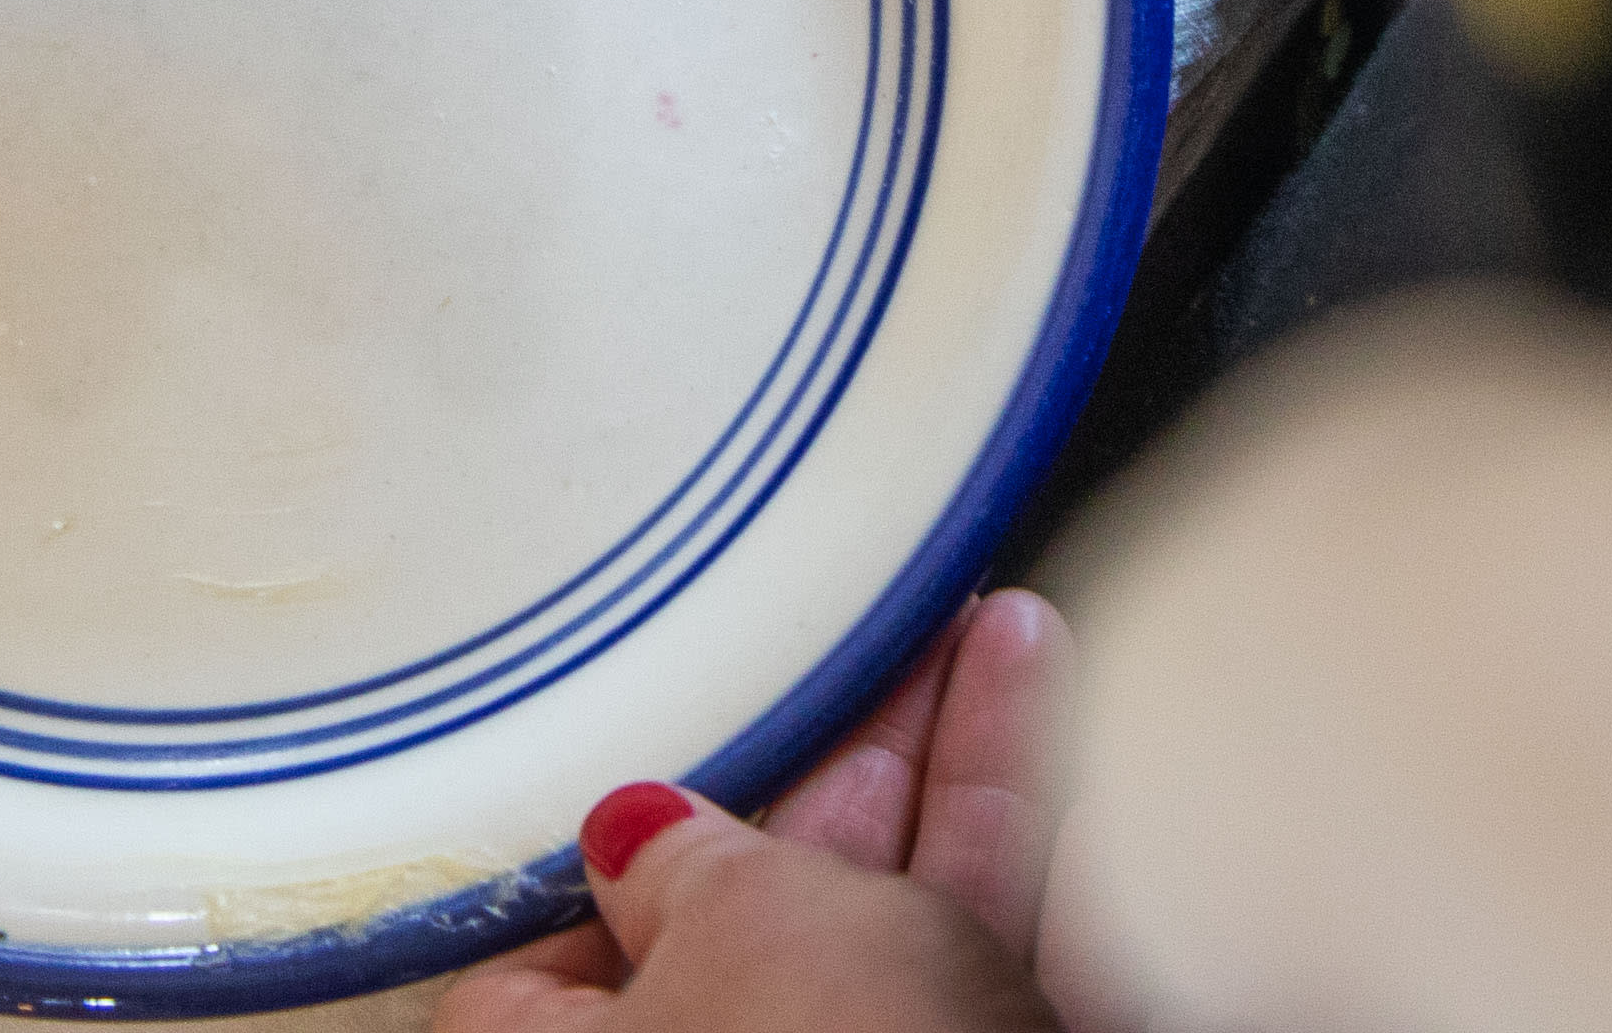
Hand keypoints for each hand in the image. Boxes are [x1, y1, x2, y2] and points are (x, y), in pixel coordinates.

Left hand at [444, 586, 1087, 1030]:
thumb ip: (683, 852)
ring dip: (955, 780)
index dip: (627, 845)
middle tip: (890, 650)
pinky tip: (1059, 751)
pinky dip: (1012, 865)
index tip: (694, 743)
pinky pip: (978, 972)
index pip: (552, 957)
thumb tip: (634, 831)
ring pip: (888, 934)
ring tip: (1007, 638)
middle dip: (839, 769)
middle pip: (754, 919)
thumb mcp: (735, 915)